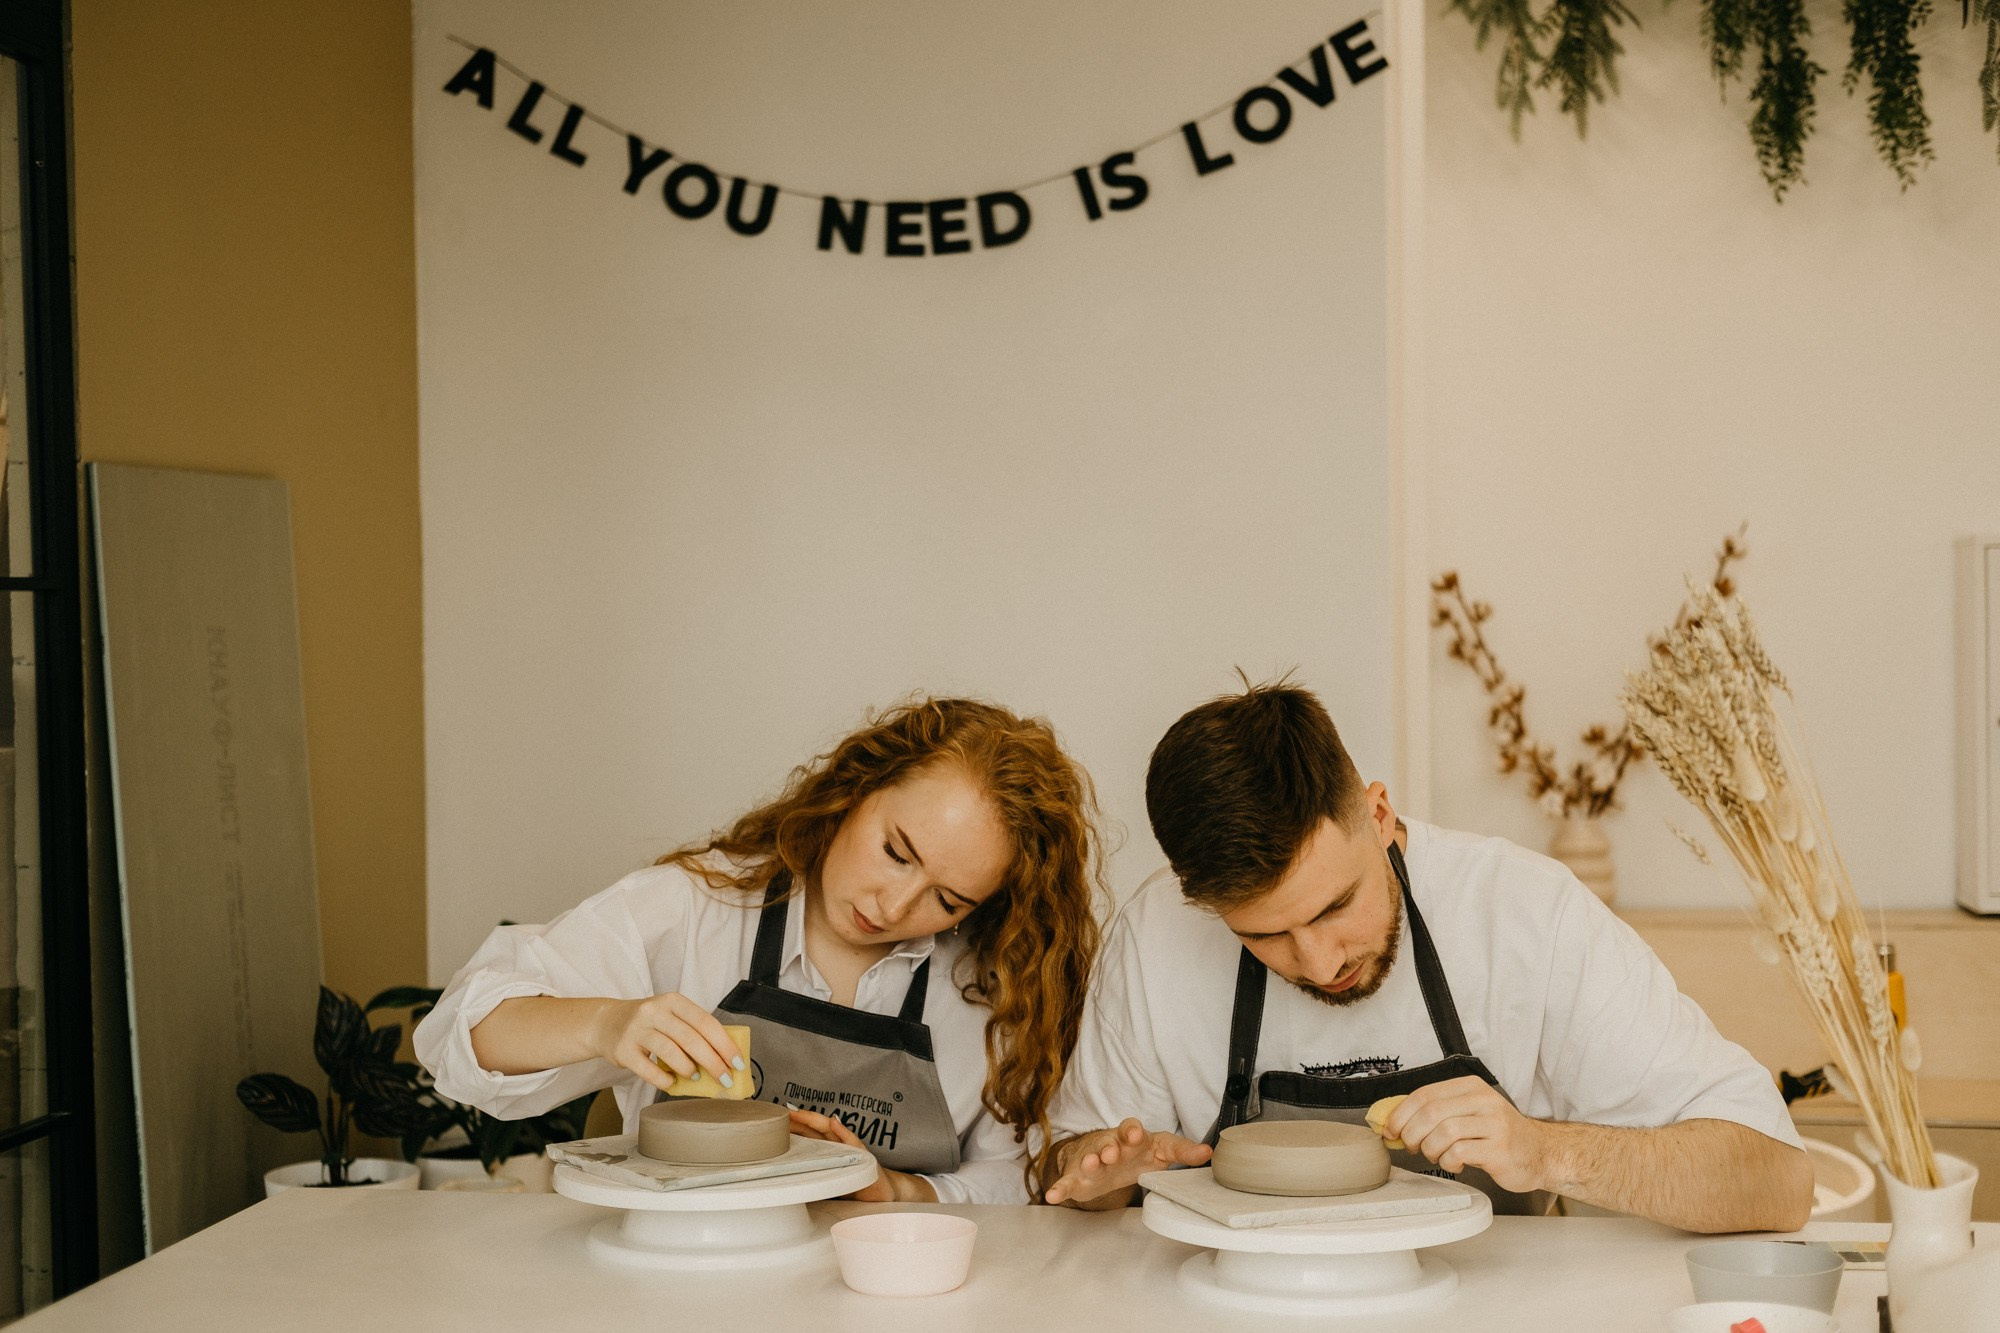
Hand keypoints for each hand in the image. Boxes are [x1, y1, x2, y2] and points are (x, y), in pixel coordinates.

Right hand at [587, 993, 743, 1096]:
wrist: (607, 1023)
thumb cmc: (649, 1024)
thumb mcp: (671, 1017)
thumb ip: (693, 1031)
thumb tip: (724, 1059)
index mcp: (673, 1001)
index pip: (706, 1022)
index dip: (725, 1044)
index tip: (738, 1063)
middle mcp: (655, 1011)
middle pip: (691, 1038)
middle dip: (713, 1062)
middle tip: (725, 1079)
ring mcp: (637, 1029)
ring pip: (670, 1051)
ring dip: (688, 1068)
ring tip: (695, 1076)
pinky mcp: (624, 1049)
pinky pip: (647, 1069)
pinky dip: (663, 1080)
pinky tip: (672, 1083)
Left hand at [786, 1109, 934, 1202]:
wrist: (883, 1192)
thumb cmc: (857, 1184)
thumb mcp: (834, 1179)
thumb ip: (818, 1169)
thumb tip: (794, 1166)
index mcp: (831, 1150)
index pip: (811, 1134)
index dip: (796, 1125)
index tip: (779, 1119)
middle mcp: (840, 1146)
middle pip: (818, 1128)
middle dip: (801, 1118)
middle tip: (784, 1112)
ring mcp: (852, 1149)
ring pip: (830, 1131)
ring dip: (815, 1121)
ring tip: (801, 1114)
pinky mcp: (864, 1156)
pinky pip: (853, 1142)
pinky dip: (844, 1132)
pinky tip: (834, 1123)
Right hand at [1042, 1118, 1210, 1206]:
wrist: (1105, 1158)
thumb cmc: (1136, 1153)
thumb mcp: (1161, 1150)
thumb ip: (1183, 1152)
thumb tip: (1209, 1152)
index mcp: (1130, 1138)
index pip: (1132, 1129)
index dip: (1134, 1131)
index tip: (1138, 1134)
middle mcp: (1109, 1145)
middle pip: (1107, 1142)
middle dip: (1110, 1146)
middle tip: (1112, 1153)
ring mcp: (1092, 1161)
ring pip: (1088, 1159)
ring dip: (1089, 1161)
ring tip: (1091, 1165)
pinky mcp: (1078, 1178)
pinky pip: (1066, 1182)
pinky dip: (1059, 1188)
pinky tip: (1053, 1196)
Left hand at [1383, 1075, 1552, 1193]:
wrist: (1540, 1154)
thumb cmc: (1498, 1136)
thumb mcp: (1469, 1114)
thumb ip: (1438, 1112)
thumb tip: (1394, 1120)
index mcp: (1471, 1087)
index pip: (1425, 1094)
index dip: (1400, 1113)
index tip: (1390, 1130)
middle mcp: (1483, 1100)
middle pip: (1430, 1112)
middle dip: (1411, 1133)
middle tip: (1411, 1146)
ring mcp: (1494, 1124)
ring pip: (1443, 1132)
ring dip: (1430, 1149)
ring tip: (1436, 1156)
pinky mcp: (1499, 1149)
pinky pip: (1459, 1152)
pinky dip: (1448, 1161)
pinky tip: (1455, 1163)